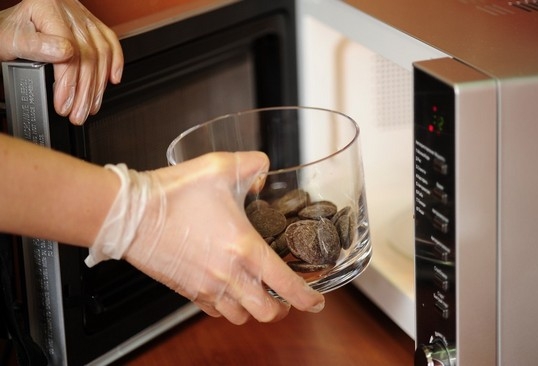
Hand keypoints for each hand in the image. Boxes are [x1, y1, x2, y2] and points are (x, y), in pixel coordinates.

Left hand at [0, 0, 123, 124]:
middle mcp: (69, 12)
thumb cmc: (6, 32)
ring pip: (101, 54)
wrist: (6, 25)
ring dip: (99, 86)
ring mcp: (82, 18)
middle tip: (79, 113)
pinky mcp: (90, 25)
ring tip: (91, 106)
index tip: (64, 104)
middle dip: (85, 91)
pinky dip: (115, 62)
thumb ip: (35, 46)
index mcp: (48, 9)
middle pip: (89, 56)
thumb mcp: (10, 39)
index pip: (70, 51)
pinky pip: (110, 42)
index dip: (69, 83)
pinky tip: (112, 79)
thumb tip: (64, 54)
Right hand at [86, 151, 324, 323]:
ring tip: (259, 295)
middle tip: (288, 296)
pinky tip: (229, 290)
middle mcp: (228, 275)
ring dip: (255, 310)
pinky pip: (214, 311)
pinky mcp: (186, 290)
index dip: (308, 297)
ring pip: (241, 317)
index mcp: (243, 248)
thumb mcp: (221, 166)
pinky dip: (228, 308)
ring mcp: (206, 286)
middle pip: (267, 313)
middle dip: (284, 309)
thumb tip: (264, 172)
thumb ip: (253, 165)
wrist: (129, 213)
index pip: (286, 285)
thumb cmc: (172, 193)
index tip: (317, 299)